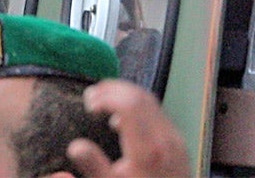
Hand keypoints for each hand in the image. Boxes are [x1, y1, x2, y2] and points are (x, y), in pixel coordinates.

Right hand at [66, 79, 189, 176]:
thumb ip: (93, 165)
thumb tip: (76, 146)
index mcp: (147, 150)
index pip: (128, 104)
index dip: (105, 97)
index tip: (89, 105)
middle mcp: (165, 140)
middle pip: (138, 96)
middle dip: (111, 89)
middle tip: (91, 97)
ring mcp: (175, 139)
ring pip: (149, 100)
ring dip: (123, 94)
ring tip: (102, 102)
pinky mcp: (178, 142)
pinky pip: (156, 111)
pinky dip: (136, 105)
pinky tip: (122, 118)